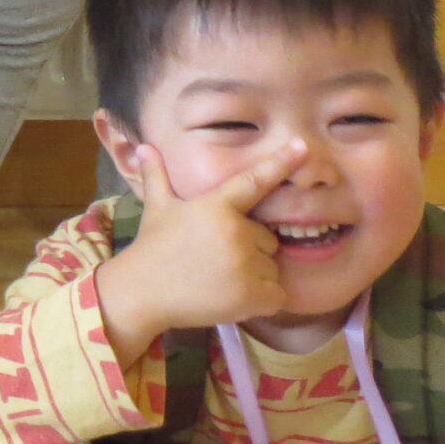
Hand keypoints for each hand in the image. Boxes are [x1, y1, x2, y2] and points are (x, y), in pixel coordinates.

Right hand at [95, 138, 311, 363]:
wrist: (141, 292)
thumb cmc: (152, 247)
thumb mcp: (156, 208)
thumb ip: (157, 176)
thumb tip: (143, 147)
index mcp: (216, 206)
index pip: (255, 181)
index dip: (281, 161)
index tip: (303, 144)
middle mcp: (236, 231)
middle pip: (266, 239)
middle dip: (249, 249)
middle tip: (216, 258)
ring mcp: (245, 264)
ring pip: (271, 267)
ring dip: (254, 275)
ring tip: (220, 279)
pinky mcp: (250, 295)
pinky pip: (276, 295)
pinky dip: (262, 299)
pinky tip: (234, 297)